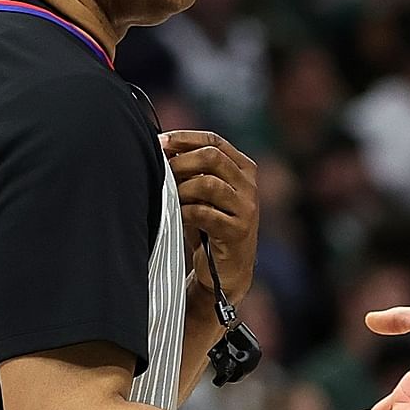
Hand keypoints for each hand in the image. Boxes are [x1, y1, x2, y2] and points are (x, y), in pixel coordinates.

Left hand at [159, 131, 257, 302]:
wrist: (226, 271)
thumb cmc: (209, 227)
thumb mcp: (203, 193)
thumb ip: (192, 170)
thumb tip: (162, 146)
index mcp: (243, 168)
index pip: (215, 140)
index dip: (185, 138)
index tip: (160, 142)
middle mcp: (249, 185)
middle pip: (212, 157)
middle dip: (181, 161)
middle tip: (162, 172)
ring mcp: (247, 208)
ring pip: (208, 183)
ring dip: (182, 188)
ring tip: (171, 198)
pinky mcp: (238, 231)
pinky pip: (204, 213)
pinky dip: (185, 212)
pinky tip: (177, 216)